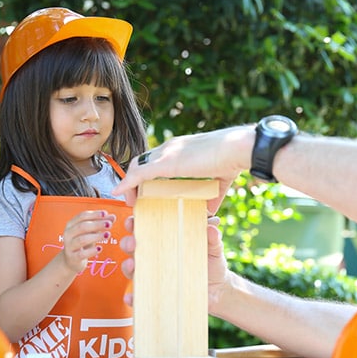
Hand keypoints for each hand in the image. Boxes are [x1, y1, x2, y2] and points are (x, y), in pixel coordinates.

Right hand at [58, 210, 115, 274]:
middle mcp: (68, 234)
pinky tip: (99, 248)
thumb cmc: (82, 242)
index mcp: (71, 224)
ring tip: (107, 235)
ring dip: (96, 236)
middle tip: (109, 224)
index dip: (94, 214)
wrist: (72, 260)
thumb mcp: (91, 232)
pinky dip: (91, 251)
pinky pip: (82, 254)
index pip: (82, 216)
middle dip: (97, 224)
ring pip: (82, 239)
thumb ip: (101, 223)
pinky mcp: (73, 258)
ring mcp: (69, 246)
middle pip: (82, 226)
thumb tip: (112, 217)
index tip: (105, 214)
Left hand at [113, 125, 254, 210]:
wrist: (237, 149)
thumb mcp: (219, 180)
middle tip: (134, 200)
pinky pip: (139, 173)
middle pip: (142, 163)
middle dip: (135, 182)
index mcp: (180, 149)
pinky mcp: (166, 162)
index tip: (145, 193)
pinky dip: (127, 183)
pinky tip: (119, 194)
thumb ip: (212, 194)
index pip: (155, 161)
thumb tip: (210, 210)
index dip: (147, 177)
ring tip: (130, 202)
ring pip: (137, 167)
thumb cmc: (232, 160)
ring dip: (130, 185)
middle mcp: (170, 147)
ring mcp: (166, 153)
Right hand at [119, 215, 228, 308]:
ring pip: (132, 269)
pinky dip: (133, 297)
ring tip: (132, 266)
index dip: (135, 222)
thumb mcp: (214, 248)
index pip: (146, 227)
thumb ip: (212, 238)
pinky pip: (140, 296)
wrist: (219, 290)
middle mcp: (155, 256)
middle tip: (132, 243)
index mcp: (166, 239)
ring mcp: (154, 275)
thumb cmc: (212, 263)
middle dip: (128, 242)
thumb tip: (211, 228)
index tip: (133, 220)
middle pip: (133, 246)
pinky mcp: (156, 293)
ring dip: (127, 267)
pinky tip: (132, 297)